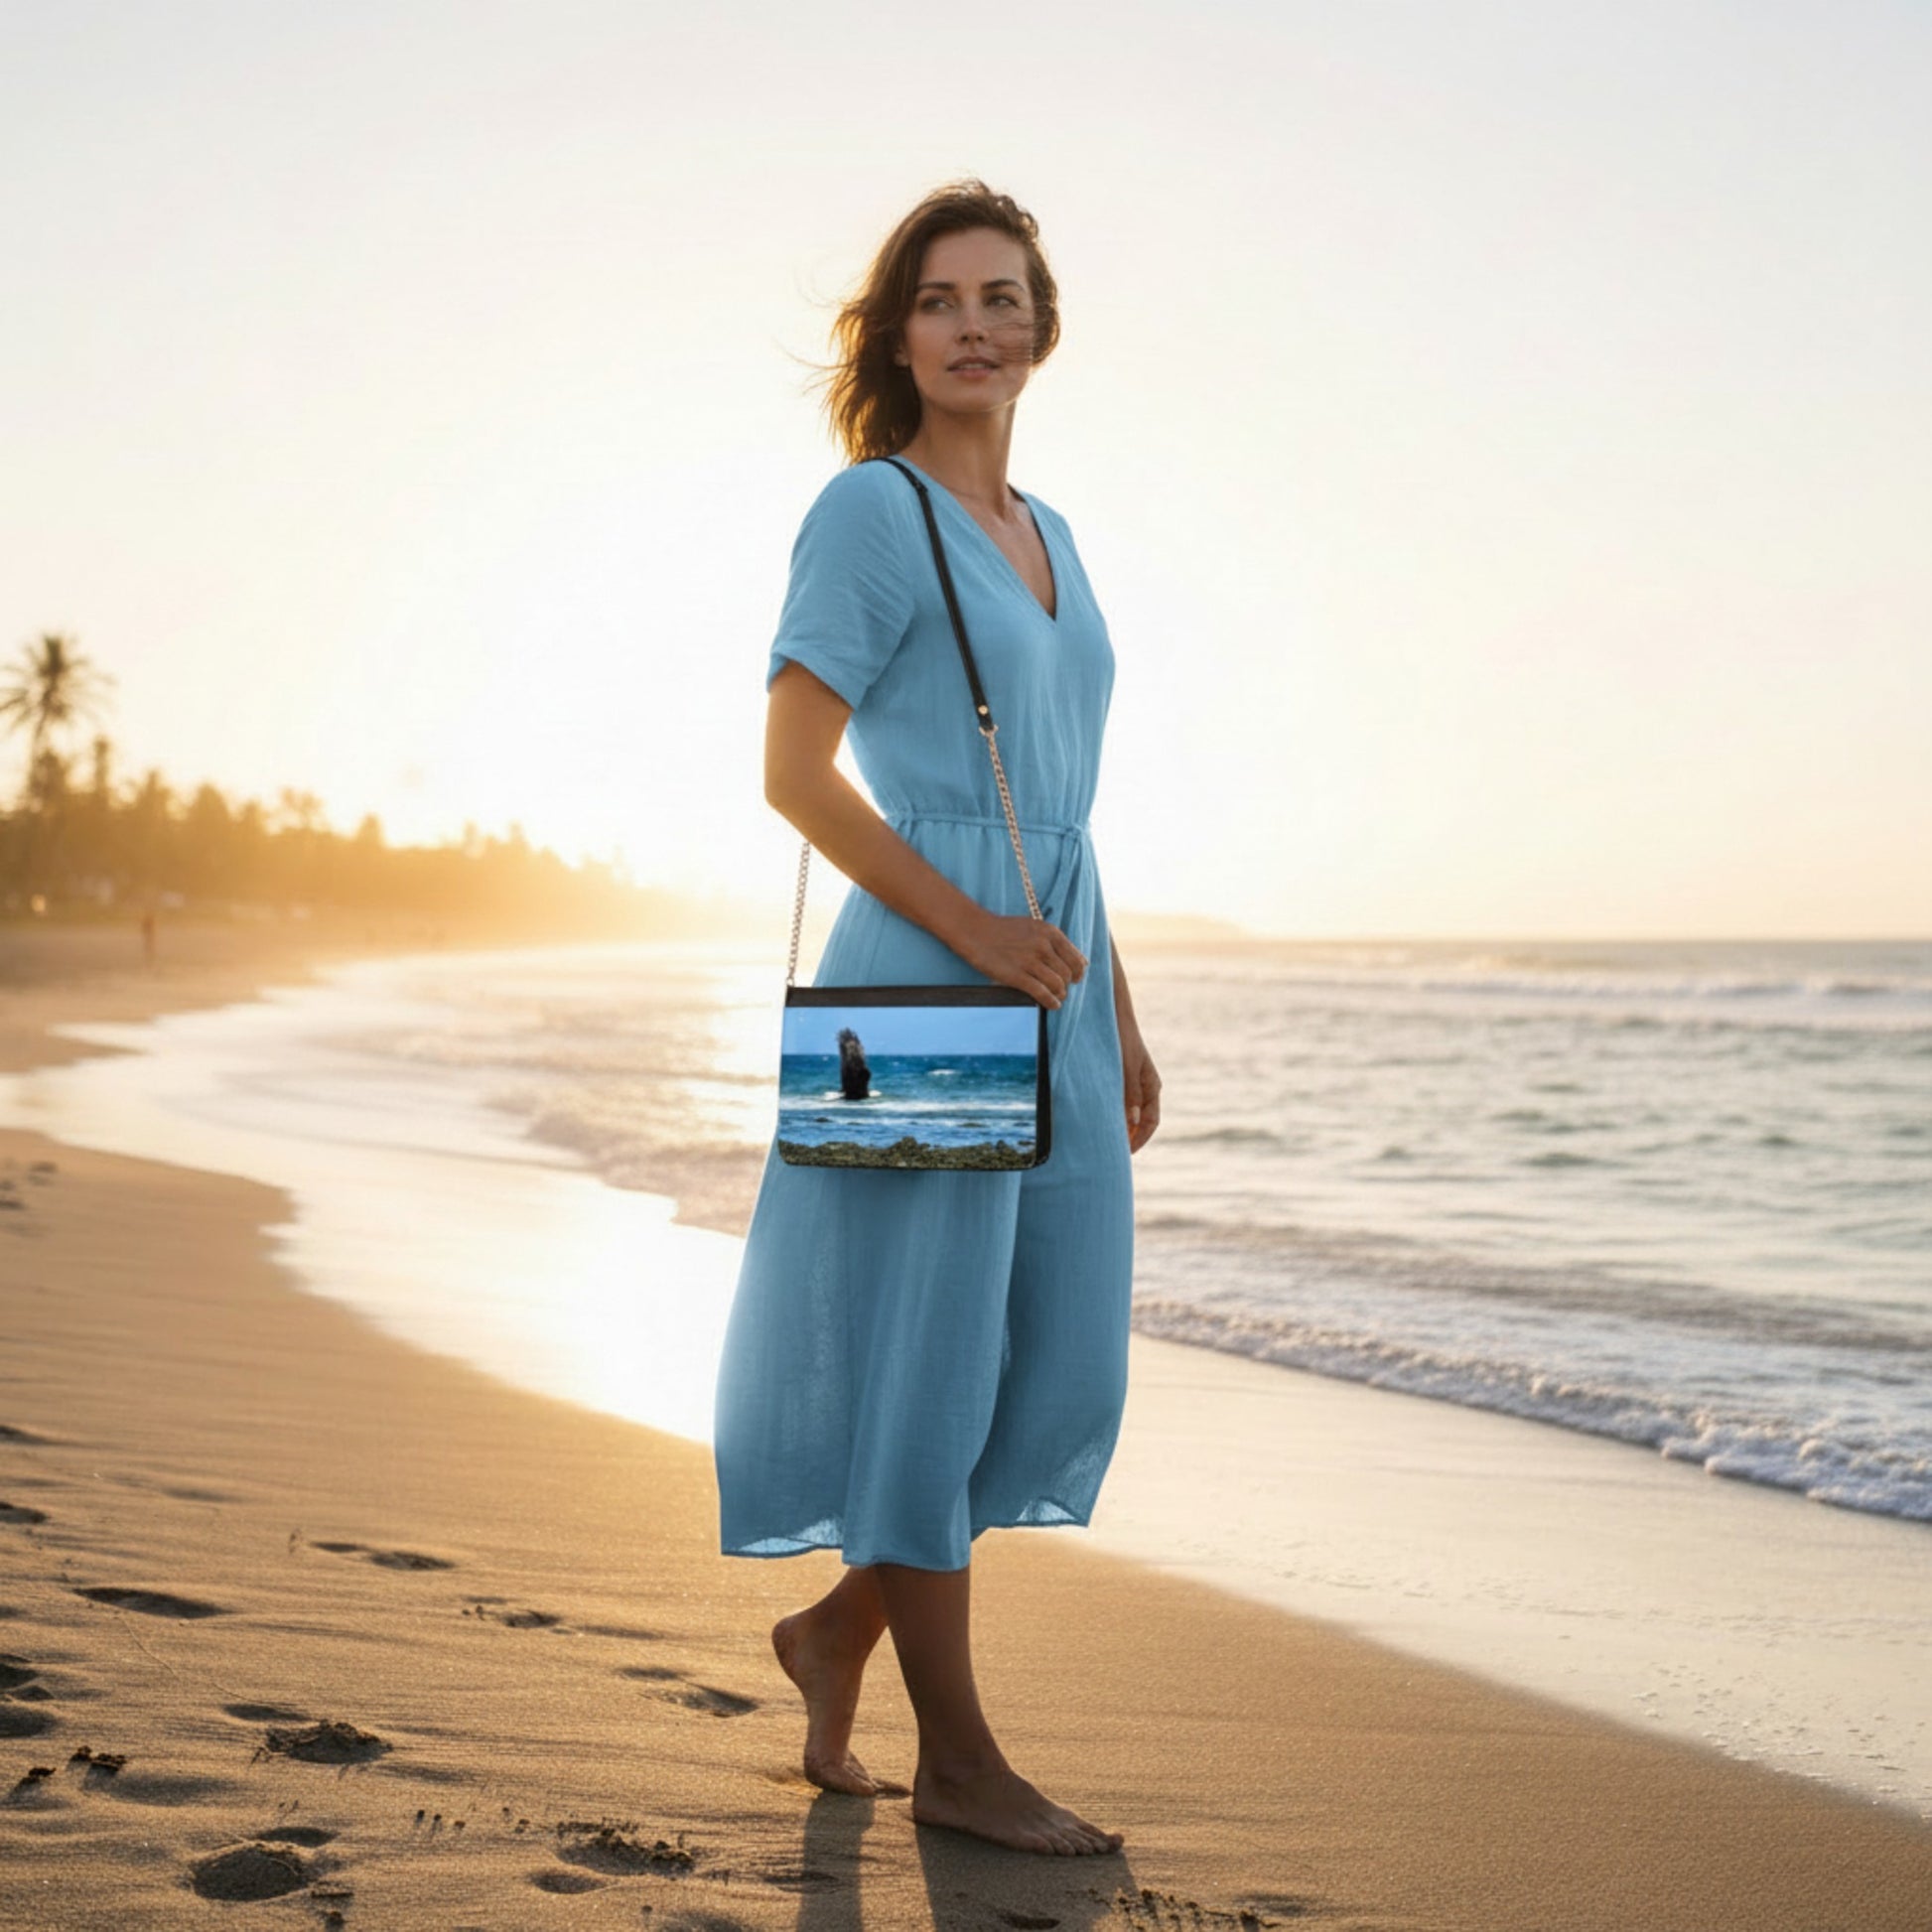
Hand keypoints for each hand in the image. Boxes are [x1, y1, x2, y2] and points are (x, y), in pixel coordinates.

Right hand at [958, 910, 1086, 1008]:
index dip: (1078, 972)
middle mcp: (1043, 946)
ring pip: (1057, 985)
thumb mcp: (1034, 927)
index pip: (1075, 958)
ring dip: (1060, 994)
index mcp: (1050, 933)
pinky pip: (1042, 993)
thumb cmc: (1004, 930)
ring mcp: (1030, 961)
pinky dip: (1051, 1001)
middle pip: (1067, 974)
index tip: (1076, 979)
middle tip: (1062, 990)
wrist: (975, 931)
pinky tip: (1052, 1005)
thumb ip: (1055, 942)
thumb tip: (1082, 962)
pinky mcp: (1017, 976)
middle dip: (1067, 985)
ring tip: (1057, 997)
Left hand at [1120, 1018, 1160, 1152]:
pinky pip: (1122, 1101)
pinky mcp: (1121, 1076)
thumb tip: (1133, 1123)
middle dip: (1131, 1137)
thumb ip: (1130, 1094)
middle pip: (1142, 1121)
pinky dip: (1115, 1113)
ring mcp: (1135, 1081)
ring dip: (1122, 1126)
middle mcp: (1146, 1086)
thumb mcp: (1126, 1067)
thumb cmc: (1121, 1038)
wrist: (1114, 1014)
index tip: (1125, 1153)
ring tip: (1107, 1139)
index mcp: (1152, 1086)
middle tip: (1114, 1153)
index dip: (1139, 1140)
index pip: (1150, 1122)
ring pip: (1132, 1112)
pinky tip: (1101, 1117)